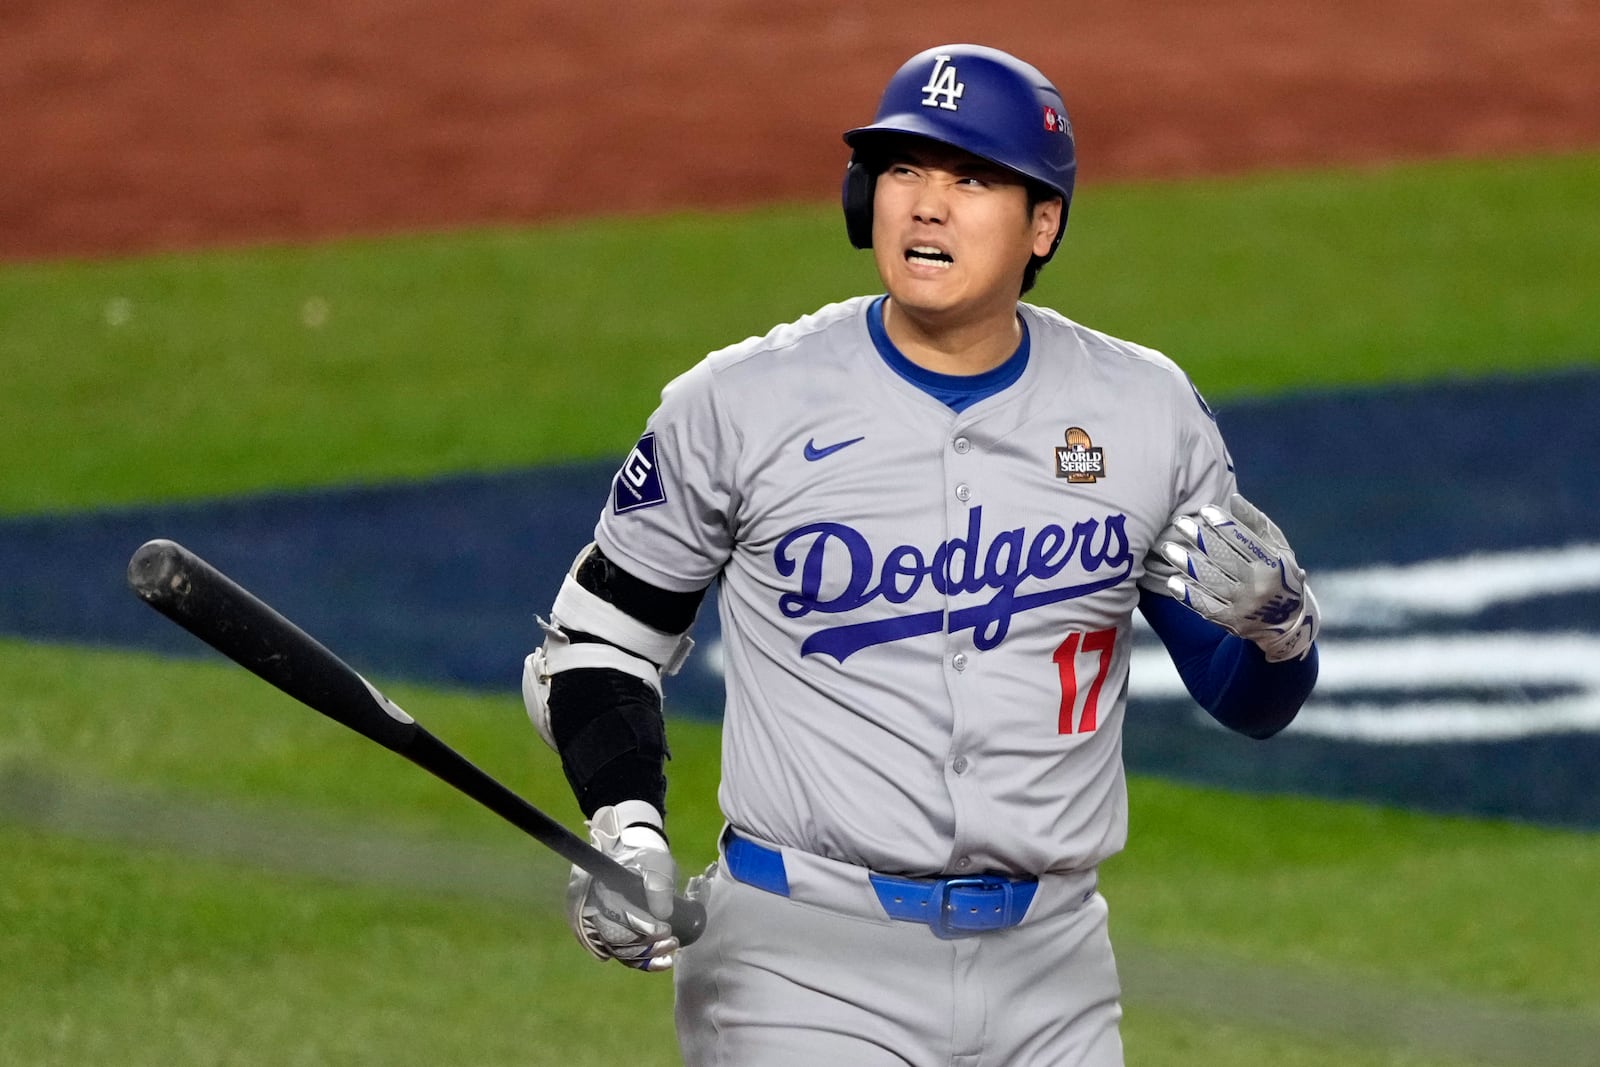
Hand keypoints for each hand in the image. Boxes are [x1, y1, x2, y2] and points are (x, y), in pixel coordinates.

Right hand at [566, 801, 679, 971]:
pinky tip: (664, 963)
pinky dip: (645, 963)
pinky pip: (627, 957)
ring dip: (648, 956)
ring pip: (622, 952)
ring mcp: (607, 928)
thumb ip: (658, 883)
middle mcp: (599, 912)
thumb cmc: (647, 860)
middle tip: (671, 940)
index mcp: (603, 892)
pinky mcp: (618, 938)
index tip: (665, 928)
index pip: (617, 917)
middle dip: (646, 945)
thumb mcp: (656, 863)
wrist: (642, 862)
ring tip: (671, 949)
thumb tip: (663, 914)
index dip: (642, 926)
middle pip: (617, 939)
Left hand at [1152, 493, 1319, 662]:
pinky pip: (1206, 606)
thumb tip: (1234, 499)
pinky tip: (1172, 581)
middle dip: (1200, 539)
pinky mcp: (1231, 621)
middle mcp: (1258, 585)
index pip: (1246, 541)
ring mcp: (1244, 605)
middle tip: (1179, 522)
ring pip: (1212, 582)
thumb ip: (1258, 524)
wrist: (1288, 623)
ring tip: (1168, 548)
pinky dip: (1188, 594)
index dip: (1225, 524)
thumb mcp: (1279, 549)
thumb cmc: (1280, 574)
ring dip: (1187, 564)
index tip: (1204, 510)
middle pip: (1225, 559)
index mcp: (1273, 564)